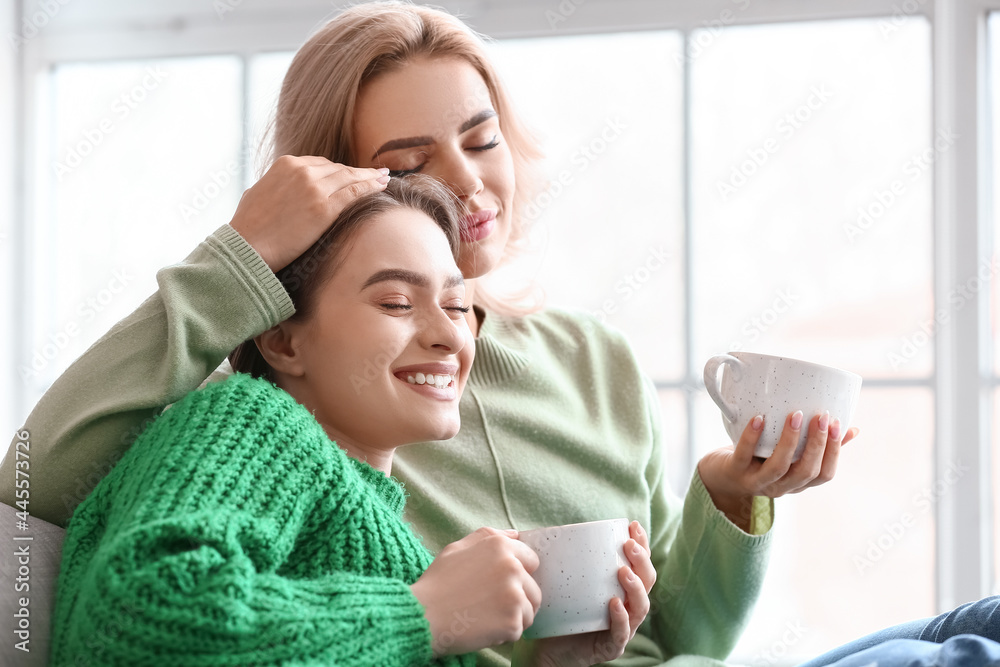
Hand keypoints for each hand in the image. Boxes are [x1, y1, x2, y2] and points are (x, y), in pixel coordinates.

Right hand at [228, 155, 389, 270]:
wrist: (247, 245)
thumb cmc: (248, 226)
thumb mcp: (258, 192)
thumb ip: (275, 185)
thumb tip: (278, 189)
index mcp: (286, 164)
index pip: (320, 164)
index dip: (338, 171)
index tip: (350, 174)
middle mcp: (302, 171)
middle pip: (338, 169)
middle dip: (356, 173)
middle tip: (375, 174)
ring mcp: (314, 188)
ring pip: (350, 177)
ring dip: (370, 177)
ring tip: (384, 177)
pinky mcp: (324, 207)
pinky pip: (354, 192)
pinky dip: (371, 187)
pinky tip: (382, 186)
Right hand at [411, 527, 540, 656]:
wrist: (423, 616)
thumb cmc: (437, 583)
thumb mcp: (457, 548)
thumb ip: (489, 537)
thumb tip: (515, 534)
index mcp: (500, 546)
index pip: (532, 560)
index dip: (519, 574)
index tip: (500, 585)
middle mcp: (511, 567)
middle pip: (534, 588)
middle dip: (518, 599)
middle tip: (491, 605)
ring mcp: (514, 595)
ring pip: (529, 610)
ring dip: (513, 617)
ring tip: (487, 617)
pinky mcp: (512, 621)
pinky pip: (519, 630)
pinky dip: (504, 634)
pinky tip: (483, 628)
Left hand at [512, 521, 653, 665]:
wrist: (543, 649)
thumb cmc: (556, 612)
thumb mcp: (562, 582)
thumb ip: (560, 560)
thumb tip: (539, 530)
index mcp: (619, 589)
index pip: (638, 564)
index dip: (641, 544)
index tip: (633, 525)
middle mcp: (627, 607)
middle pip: (646, 582)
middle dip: (641, 561)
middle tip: (629, 545)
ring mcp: (622, 628)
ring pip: (640, 608)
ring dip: (635, 587)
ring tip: (624, 571)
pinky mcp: (610, 647)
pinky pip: (621, 634)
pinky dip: (621, 618)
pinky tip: (615, 604)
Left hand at [698, 411, 859, 530]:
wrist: (719, 477)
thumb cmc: (759, 460)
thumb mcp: (789, 456)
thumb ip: (816, 445)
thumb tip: (852, 429)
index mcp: (796, 483)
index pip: (824, 475)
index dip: (834, 452)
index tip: (839, 425)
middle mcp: (779, 487)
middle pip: (806, 472)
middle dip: (818, 444)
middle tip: (822, 416)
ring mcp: (755, 481)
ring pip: (778, 467)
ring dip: (791, 440)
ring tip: (796, 415)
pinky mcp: (734, 471)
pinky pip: (744, 454)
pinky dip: (752, 436)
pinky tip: (759, 418)